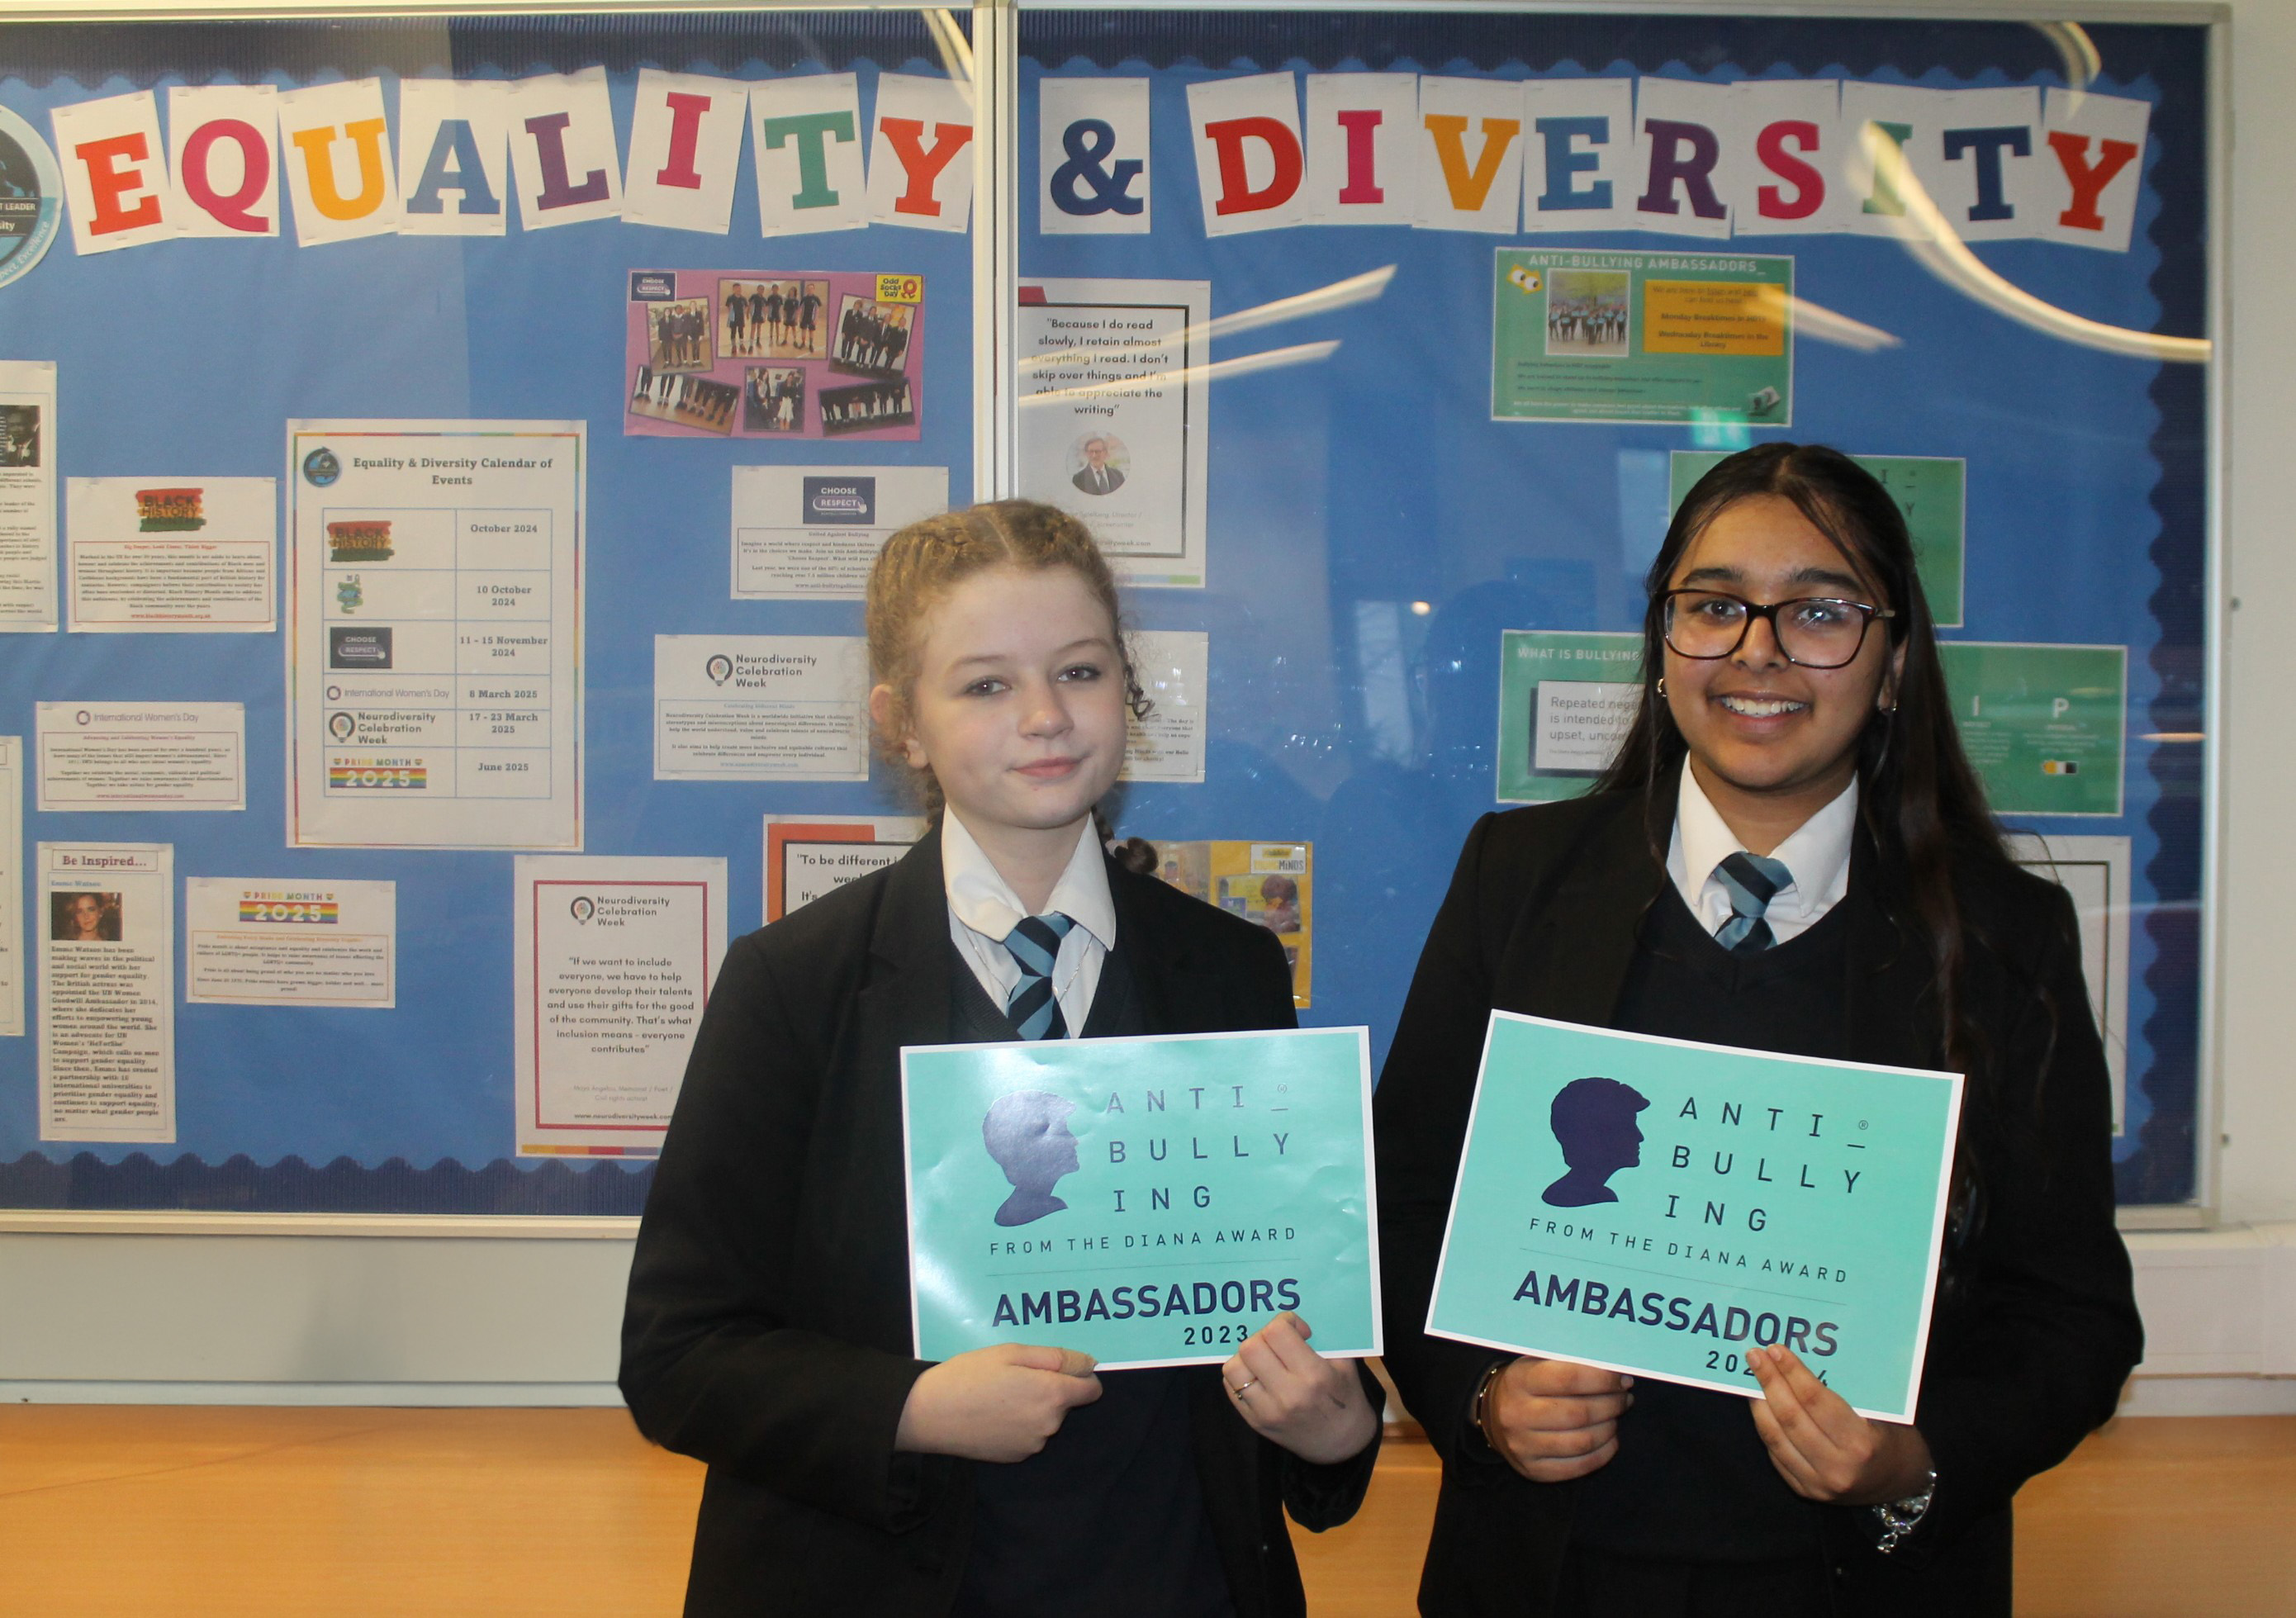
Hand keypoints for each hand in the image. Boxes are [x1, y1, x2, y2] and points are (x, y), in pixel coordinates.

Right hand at [894, 1343, 1102, 1462]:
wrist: (929, 1414)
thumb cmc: (970, 1375)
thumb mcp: (1011, 1353)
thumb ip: (1056, 1357)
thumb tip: (1089, 1364)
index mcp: (1052, 1394)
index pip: (1092, 1390)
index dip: (1080, 1376)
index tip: (1056, 1369)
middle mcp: (1049, 1424)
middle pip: (1065, 1404)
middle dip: (1049, 1389)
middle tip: (1013, 1377)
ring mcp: (1033, 1444)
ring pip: (1046, 1420)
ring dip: (1033, 1408)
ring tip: (999, 1395)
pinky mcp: (1015, 1457)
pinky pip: (1029, 1435)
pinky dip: (1019, 1425)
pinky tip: (993, 1415)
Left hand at [1219, 1312, 1377, 1464]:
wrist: (1341, 1445)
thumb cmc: (1345, 1397)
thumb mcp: (1345, 1364)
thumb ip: (1324, 1337)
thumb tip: (1296, 1315)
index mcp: (1314, 1376)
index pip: (1277, 1333)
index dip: (1285, 1322)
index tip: (1297, 1331)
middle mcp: (1287, 1395)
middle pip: (1251, 1347)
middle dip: (1263, 1337)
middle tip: (1277, 1343)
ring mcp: (1267, 1412)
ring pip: (1233, 1368)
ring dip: (1247, 1357)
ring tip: (1264, 1360)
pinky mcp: (1255, 1422)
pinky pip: (1231, 1388)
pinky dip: (1241, 1375)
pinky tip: (1258, 1375)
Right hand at [1480, 1356, 1633, 1481]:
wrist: (1493, 1416)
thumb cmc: (1527, 1383)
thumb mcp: (1537, 1362)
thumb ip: (1570, 1361)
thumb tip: (1613, 1365)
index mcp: (1519, 1381)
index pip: (1569, 1378)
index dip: (1603, 1379)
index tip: (1622, 1378)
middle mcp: (1517, 1415)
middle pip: (1579, 1413)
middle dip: (1611, 1404)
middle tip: (1624, 1398)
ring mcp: (1524, 1447)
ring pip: (1582, 1442)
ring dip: (1610, 1428)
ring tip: (1616, 1416)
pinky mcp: (1534, 1471)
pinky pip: (1579, 1467)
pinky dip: (1603, 1453)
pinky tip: (1610, 1439)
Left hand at [1747, 1344, 1933, 1503]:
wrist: (1901, 1485)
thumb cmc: (1893, 1439)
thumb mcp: (1881, 1413)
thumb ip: (1845, 1393)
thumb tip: (1801, 1362)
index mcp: (1860, 1444)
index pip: (1816, 1402)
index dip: (1792, 1373)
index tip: (1776, 1350)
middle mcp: (1837, 1468)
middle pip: (1791, 1418)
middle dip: (1770, 1382)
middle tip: (1755, 1356)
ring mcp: (1818, 1484)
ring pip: (1776, 1437)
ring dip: (1759, 1403)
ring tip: (1751, 1377)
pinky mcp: (1805, 1492)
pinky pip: (1776, 1453)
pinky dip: (1765, 1426)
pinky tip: (1759, 1405)